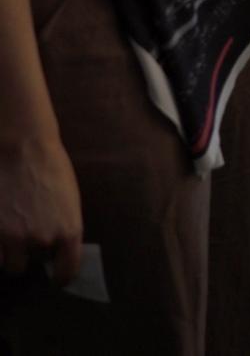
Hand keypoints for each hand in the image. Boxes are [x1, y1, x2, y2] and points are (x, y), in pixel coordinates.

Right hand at [0, 134, 82, 285]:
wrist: (21, 146)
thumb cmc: (50, 167)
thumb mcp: (69, 200)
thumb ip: (63, 228)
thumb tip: (56, 251)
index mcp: (68, 231)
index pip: (67, 272)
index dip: (60, 277)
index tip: (55, 277)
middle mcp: (40, 239)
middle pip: (32, 264)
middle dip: (29, 253)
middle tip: (25, 233)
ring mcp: (11, 237)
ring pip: (8, 264)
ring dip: (8, 253)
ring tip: (9, 230)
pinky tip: (0, 230)